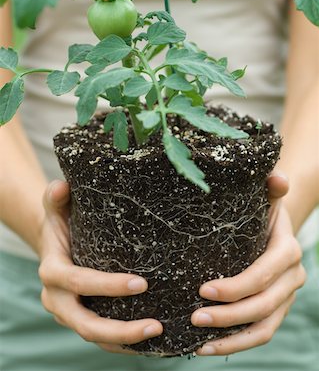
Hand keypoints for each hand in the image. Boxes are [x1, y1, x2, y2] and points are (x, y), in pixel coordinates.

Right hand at [38, 180, 162, 354]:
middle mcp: (56, 298)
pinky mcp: (81, 318)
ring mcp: (68, 313)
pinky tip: (151, 340)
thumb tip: (62, 187)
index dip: (107, 286)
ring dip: (125, 341)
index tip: (141, 283)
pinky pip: (101, 339)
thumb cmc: (61, 221)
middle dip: (119, 329)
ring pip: (94, 336)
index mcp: (52, 271)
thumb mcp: (57, 207)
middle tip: (156, 324)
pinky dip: (123, 343)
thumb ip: (56, 197)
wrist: (55, 241)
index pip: (78, 282)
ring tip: (159, 333)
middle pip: (85, 323)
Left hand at [191, 172, 305, 355]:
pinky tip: (207, 347)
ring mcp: (286, 297)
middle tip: (194, 316)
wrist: (272, 227)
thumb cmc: (260, 210)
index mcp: (287, 250)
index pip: (263, 274)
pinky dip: (236, 344)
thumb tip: (276, 178)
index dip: (236, 286)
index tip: (203, 290)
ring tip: (199, 342)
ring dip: (232, 338)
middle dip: (229, 315)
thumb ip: (270, 186)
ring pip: (264, 327)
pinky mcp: (275, 310)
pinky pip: (260, 333)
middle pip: (263, 305)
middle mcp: (292, 277)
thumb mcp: (264, 196)